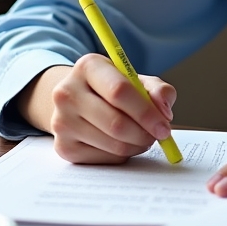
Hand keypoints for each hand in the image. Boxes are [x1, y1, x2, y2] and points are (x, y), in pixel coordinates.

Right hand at [16, 55, 176, 164]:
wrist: (77, 100)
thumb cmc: (113, 88)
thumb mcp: (137, 79)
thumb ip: (158, 90)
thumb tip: (164, 110)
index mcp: (88, 66)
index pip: (119, 91)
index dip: (146, 112)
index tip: (165, 125)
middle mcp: (67, 92)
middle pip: (115, 122)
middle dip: (145, 133)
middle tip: (160, 135)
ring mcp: (61, 122)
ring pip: (112, 143)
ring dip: (137, 145)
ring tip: (144, 137)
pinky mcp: (63, 147)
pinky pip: (104, 158)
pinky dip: (122, 155)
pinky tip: (124, 143)